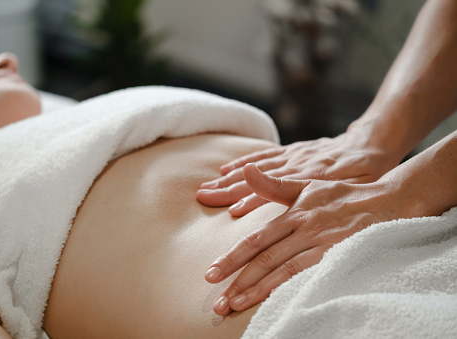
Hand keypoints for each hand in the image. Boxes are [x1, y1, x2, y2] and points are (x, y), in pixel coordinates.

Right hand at [196, 132, 396, 216]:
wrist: (371, 140)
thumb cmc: (369, 170)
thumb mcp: (360, 184)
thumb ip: (336, 194)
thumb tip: (312, 209)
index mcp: (312, 176)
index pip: (276, 190)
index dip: (253, 201)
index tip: (231, 213)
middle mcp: (296, 164)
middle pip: (256, 178)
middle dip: (228, 189)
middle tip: (203, 198)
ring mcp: (291, 156)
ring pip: (254, 168)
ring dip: (228, 178)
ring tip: (205, 189)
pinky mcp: (290, 151)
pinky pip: (263, 156)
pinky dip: (242, 163)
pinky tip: (224, 169)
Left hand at [205, 164, 400, 315]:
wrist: (387, 201)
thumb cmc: (341, 195)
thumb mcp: (306, 184)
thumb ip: (272, 184)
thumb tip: (245, 170)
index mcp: (294, 213)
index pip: (257, 239)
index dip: (233, 257)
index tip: (212, 272)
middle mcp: (304, 229)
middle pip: (265, 258)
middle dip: (239, 280)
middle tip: (217, 300)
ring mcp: (322, 244)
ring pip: (284, 270)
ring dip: (258, 290)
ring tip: (236, 305)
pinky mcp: (339, 255)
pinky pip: (310, 275)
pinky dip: (289, 288)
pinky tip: (272, 301)